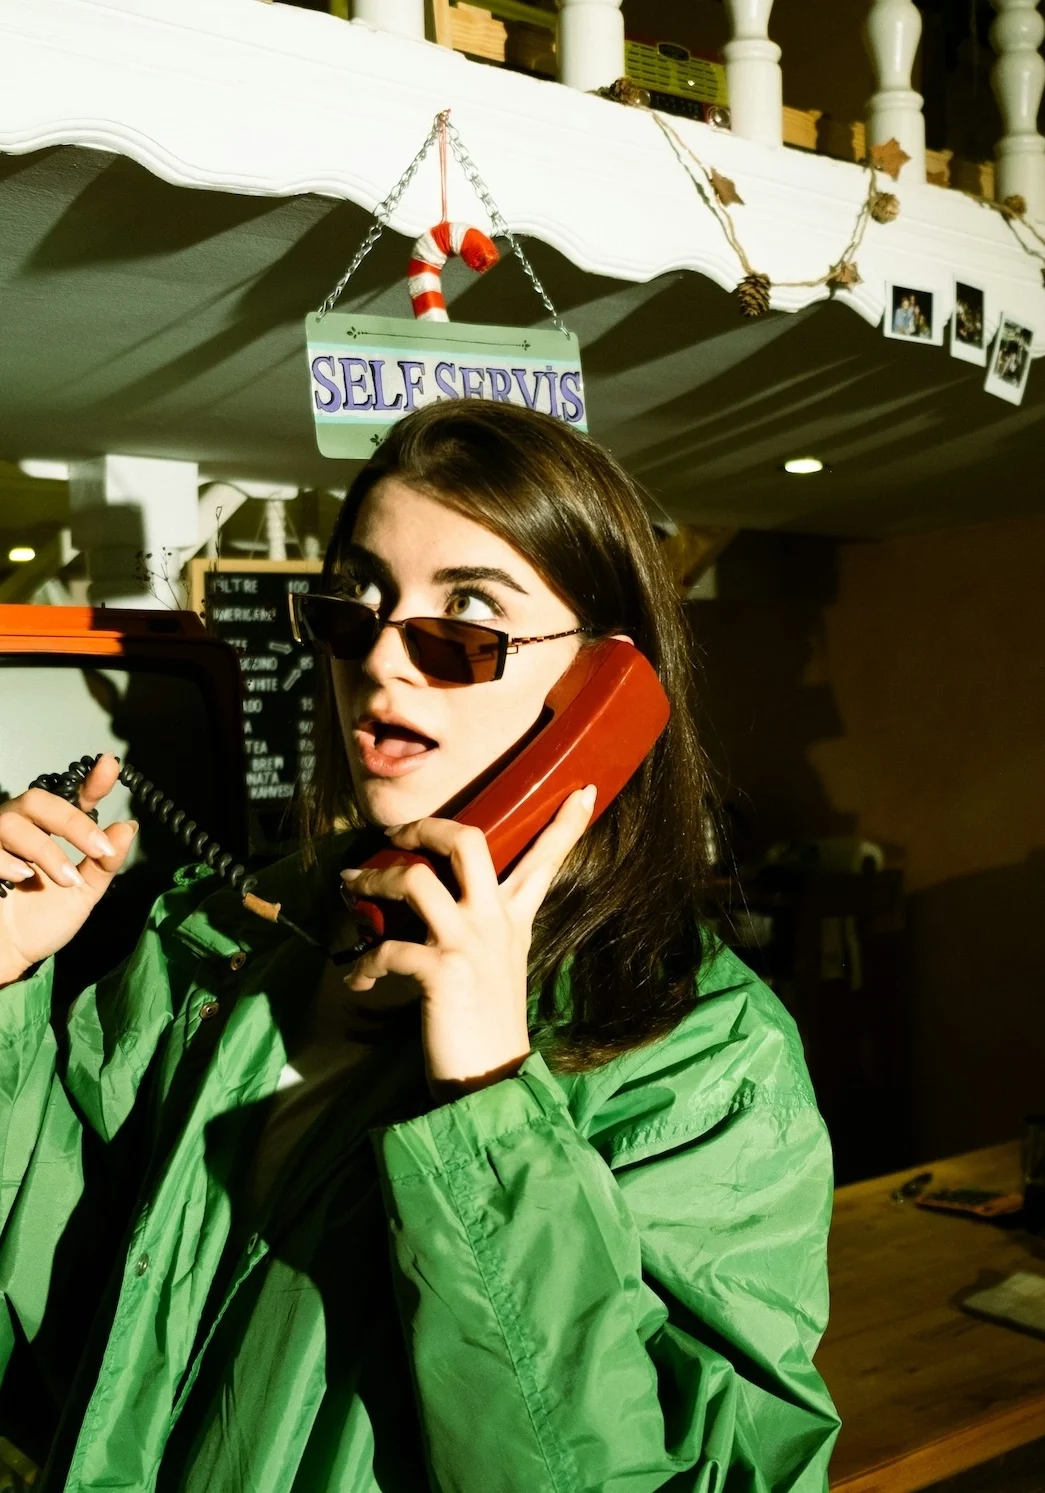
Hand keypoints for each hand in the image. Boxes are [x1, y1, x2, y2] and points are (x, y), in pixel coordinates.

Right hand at [0, 755, 138, 986]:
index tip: (110, 765)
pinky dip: (7, 859)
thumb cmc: (42, 921)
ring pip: (13, 821)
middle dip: (72, 822)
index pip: (71, 799)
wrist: (9, 955)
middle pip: (38, 800)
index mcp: (50, 832)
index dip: (91, 781)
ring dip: (46, 849)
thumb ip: (104, 863)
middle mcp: (21, 830)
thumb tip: (128, 828)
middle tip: (97, 849)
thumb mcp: (83, 894)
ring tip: (66, 879)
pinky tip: (23, 877)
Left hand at [341, 785, 596, 1100]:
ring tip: (350, 891)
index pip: (546, 860)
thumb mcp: (498, 966)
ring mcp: (469, 943)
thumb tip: (444, 903)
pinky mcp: (442, 972)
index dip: (566, 824)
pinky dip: (363, 963)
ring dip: (373, 883)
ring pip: (415, 881)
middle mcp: (495, 922)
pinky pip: (388, 948)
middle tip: (393, 834)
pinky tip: (357, 980)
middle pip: (467, 841)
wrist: (491, 1083)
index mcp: (514, 918)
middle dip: (422, 826)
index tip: (585, 789)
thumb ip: (483, 930)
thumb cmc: (487, 1027)